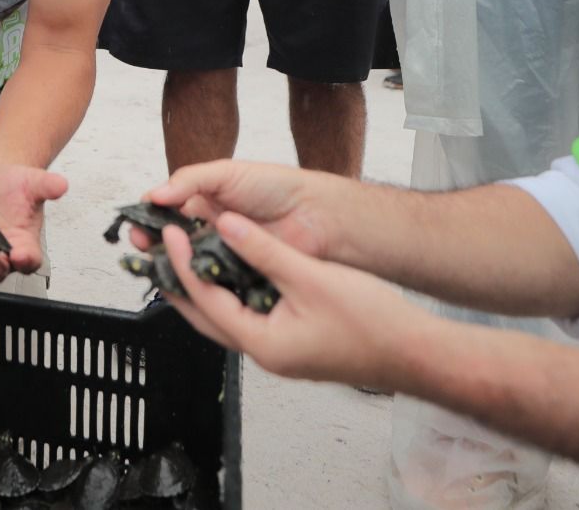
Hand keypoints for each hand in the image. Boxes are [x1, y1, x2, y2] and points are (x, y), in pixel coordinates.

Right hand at [141, 161, 339, 261]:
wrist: (316, 215)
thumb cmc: (276, 187)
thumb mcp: (226, 173)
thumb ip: (189, 181)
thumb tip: (154, 195)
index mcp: (202, 201)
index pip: (164, 210)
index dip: (148, 217)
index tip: (137, 224)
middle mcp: (207, 228)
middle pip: (170, 238)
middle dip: (152, 242)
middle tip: (142, 245)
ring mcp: (220, 253)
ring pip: (186, 261)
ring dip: (170, 262)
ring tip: (158, 263)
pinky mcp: (234, 275)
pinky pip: (210, 280)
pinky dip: (196, 281)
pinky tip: (185, 280)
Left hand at [158, 215, 431, 391]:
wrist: (418, 353)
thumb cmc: (373, 323)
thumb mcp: (311, 277)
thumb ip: (264, 251)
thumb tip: (226, 226)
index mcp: (262, 343)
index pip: (205, 298)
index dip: (183, 262)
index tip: (171, 232)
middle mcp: (263, 352)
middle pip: (204, 314)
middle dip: (179, 280)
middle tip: (160, 248)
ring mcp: (278, 350)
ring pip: (225, 315)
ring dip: (205, 285)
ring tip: (187, 252)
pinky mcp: (292, 343)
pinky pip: (248, 314)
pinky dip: (233, 290)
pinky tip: (232, 266)